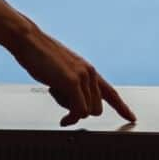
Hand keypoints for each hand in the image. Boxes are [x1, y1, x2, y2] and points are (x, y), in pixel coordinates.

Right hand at [8, 25, 135, 126]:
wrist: (27, 39)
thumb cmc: (37, 53)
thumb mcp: (59, 69)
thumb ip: (71, 83)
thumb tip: (70, 100)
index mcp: (87, 69)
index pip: (109, 91)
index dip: (121, 106)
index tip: (132, 117)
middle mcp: (89, 72)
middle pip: (97, 108)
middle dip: (79, 109)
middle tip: (59, 98)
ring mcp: (82, 77)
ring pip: (88, 111)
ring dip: (71, 110)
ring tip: (54, 92)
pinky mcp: (72, 82)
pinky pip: (79, 110)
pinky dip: (71, 118)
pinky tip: (64, 120)